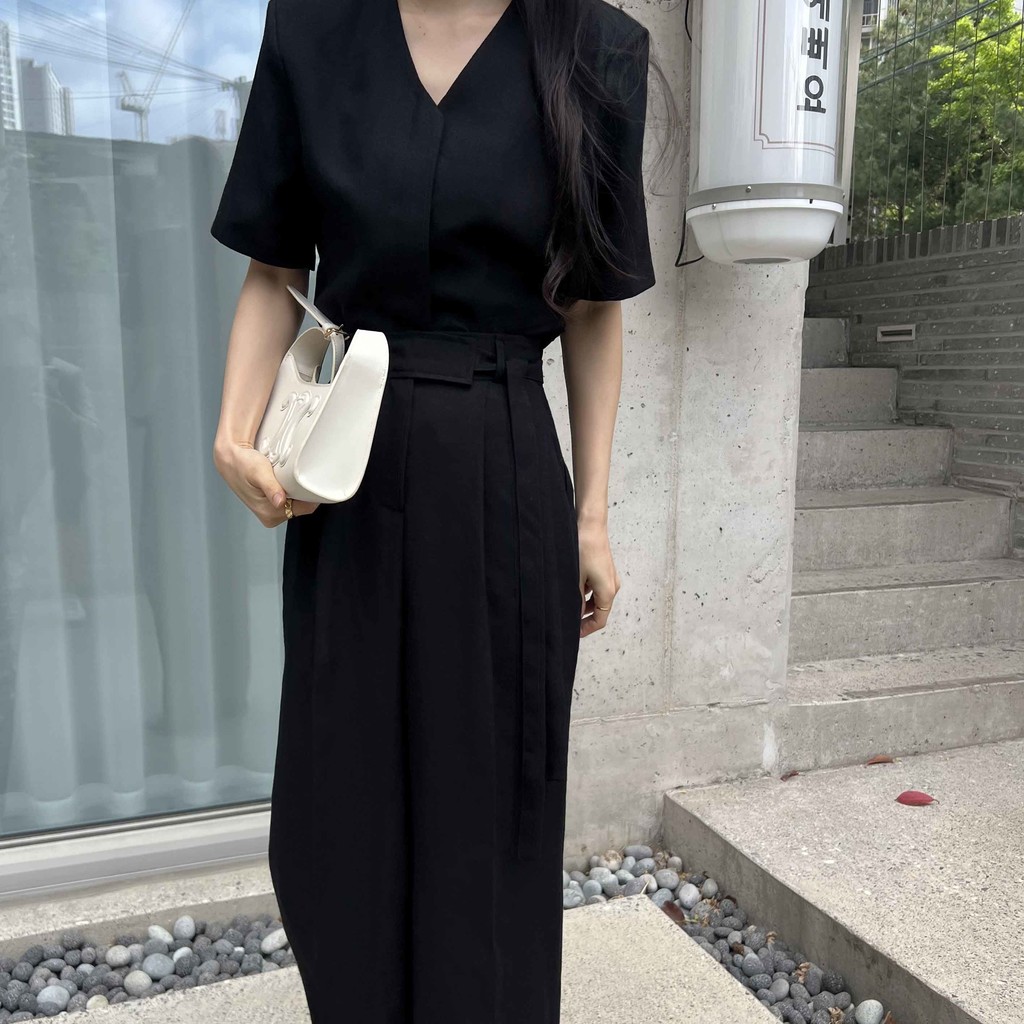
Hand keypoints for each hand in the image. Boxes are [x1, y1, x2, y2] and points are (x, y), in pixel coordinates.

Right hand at [213, 440, 319, 526]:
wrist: (230, 459)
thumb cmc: (243, 464)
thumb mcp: (259, 473)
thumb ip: (271, 488)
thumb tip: (280, 502)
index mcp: (269, 514)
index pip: (304, 508)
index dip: (311, 494)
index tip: (314, 480)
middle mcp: (271, 517)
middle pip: (302, 506)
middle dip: (304, 492)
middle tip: (299, 474)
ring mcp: (271, 512)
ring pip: (297, 502)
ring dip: (297, 490)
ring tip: (289, 477)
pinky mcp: (272, 505)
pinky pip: (291, 499)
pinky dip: (291, 489)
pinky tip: (285, 481)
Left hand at [577, 516, 619, 637]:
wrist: (590, 525)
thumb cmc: (584, 549)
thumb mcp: (576, 578)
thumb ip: (576, 600)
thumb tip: (574, 615)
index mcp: (608, 592)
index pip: (600, 620)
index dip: (587, 628)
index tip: (574, 633)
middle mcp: (612, 586)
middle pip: (600, 610)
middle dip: (584, 617)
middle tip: (568, 620)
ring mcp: (610, 577)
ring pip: (597, 599)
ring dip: (584, 604)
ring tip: (567, 604)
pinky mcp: (605, 570)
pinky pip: (596, 588)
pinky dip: (585, 593)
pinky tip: (572, 588)